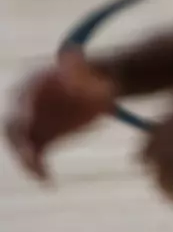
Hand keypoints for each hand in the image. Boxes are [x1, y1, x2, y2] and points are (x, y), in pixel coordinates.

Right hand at [4, 50, 115, 181]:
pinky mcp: (41, 140)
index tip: (25, 125)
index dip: (20, 116)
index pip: (18, 105)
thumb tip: (72, 51)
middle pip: (13, 130)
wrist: (99, 88)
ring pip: (21, 147)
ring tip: (43, 176)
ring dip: (28, 162)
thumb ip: (77, 63)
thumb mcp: (86, 68)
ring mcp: (31, 125)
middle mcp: (24, 108)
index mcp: (30, 88)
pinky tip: (48, 180)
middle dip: (20, 147)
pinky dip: (38, 169)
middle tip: (32, 162)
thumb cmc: (92, 74)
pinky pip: (34, 157)